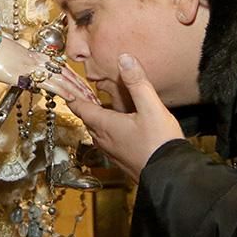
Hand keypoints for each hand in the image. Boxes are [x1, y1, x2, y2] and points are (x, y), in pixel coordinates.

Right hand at [0, 37, 97, 104]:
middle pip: (68, 74)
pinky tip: (73, 98)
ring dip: (79, 92)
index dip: (76, 80)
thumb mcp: (10, 59)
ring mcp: (35, 66)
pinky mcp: (28, 73)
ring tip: (91, 102)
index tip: (87, 89)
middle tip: (96, 99)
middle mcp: (39, 60)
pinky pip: (50, 83)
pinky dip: (63, 91)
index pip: (63, 70)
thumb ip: (22, 67)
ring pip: (63, 80)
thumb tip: (26, 76)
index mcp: (36, 57)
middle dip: (83, 88)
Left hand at [65, 54, 183, 181]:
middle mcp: (105, 140)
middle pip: (88, 120)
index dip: (73, 98)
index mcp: (106, 125)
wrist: (170, 177)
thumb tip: (125, 59)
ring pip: (98, 133)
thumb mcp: (151, 107)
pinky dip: (108, 132)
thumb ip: (137, 83)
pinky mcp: (123, 162)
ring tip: (102, 109)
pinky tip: (121, 130)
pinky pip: (109, 143)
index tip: (66, 91)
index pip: (82, 108)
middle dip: (85, 107)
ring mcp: (113, 153)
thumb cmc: (160, 143)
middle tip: (83, 96)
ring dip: (97, 120)